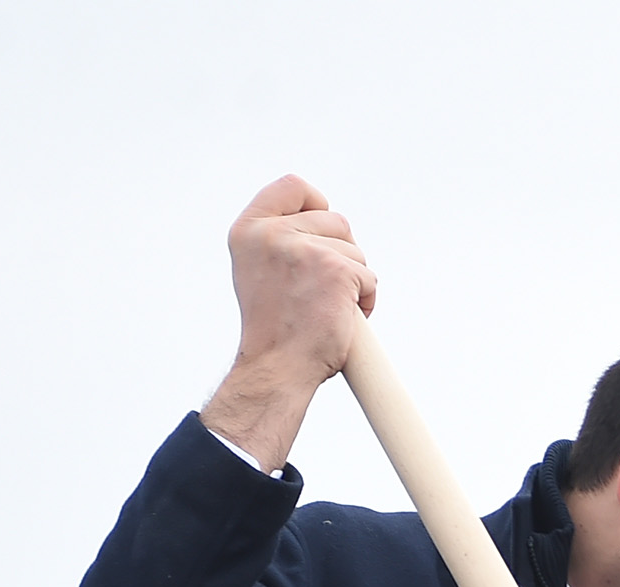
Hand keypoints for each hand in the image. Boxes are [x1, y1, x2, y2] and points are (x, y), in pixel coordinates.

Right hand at [201, 176, 376, 473]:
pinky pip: (370, 278)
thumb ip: (280, 242)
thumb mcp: (261, 270)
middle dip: (342, 253)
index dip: (317, 202)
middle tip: (325, 288)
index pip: (293, 186)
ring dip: (354, 280)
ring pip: (356, 251)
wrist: (276, 367)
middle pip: (336, 220)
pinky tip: (344, 319)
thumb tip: (317, 224)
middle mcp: (272, 233)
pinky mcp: (336, 269)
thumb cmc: (274, 329)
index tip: (323, 228)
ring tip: (329, 308)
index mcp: (249, 230)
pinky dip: (366, 301)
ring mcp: (304, 249)